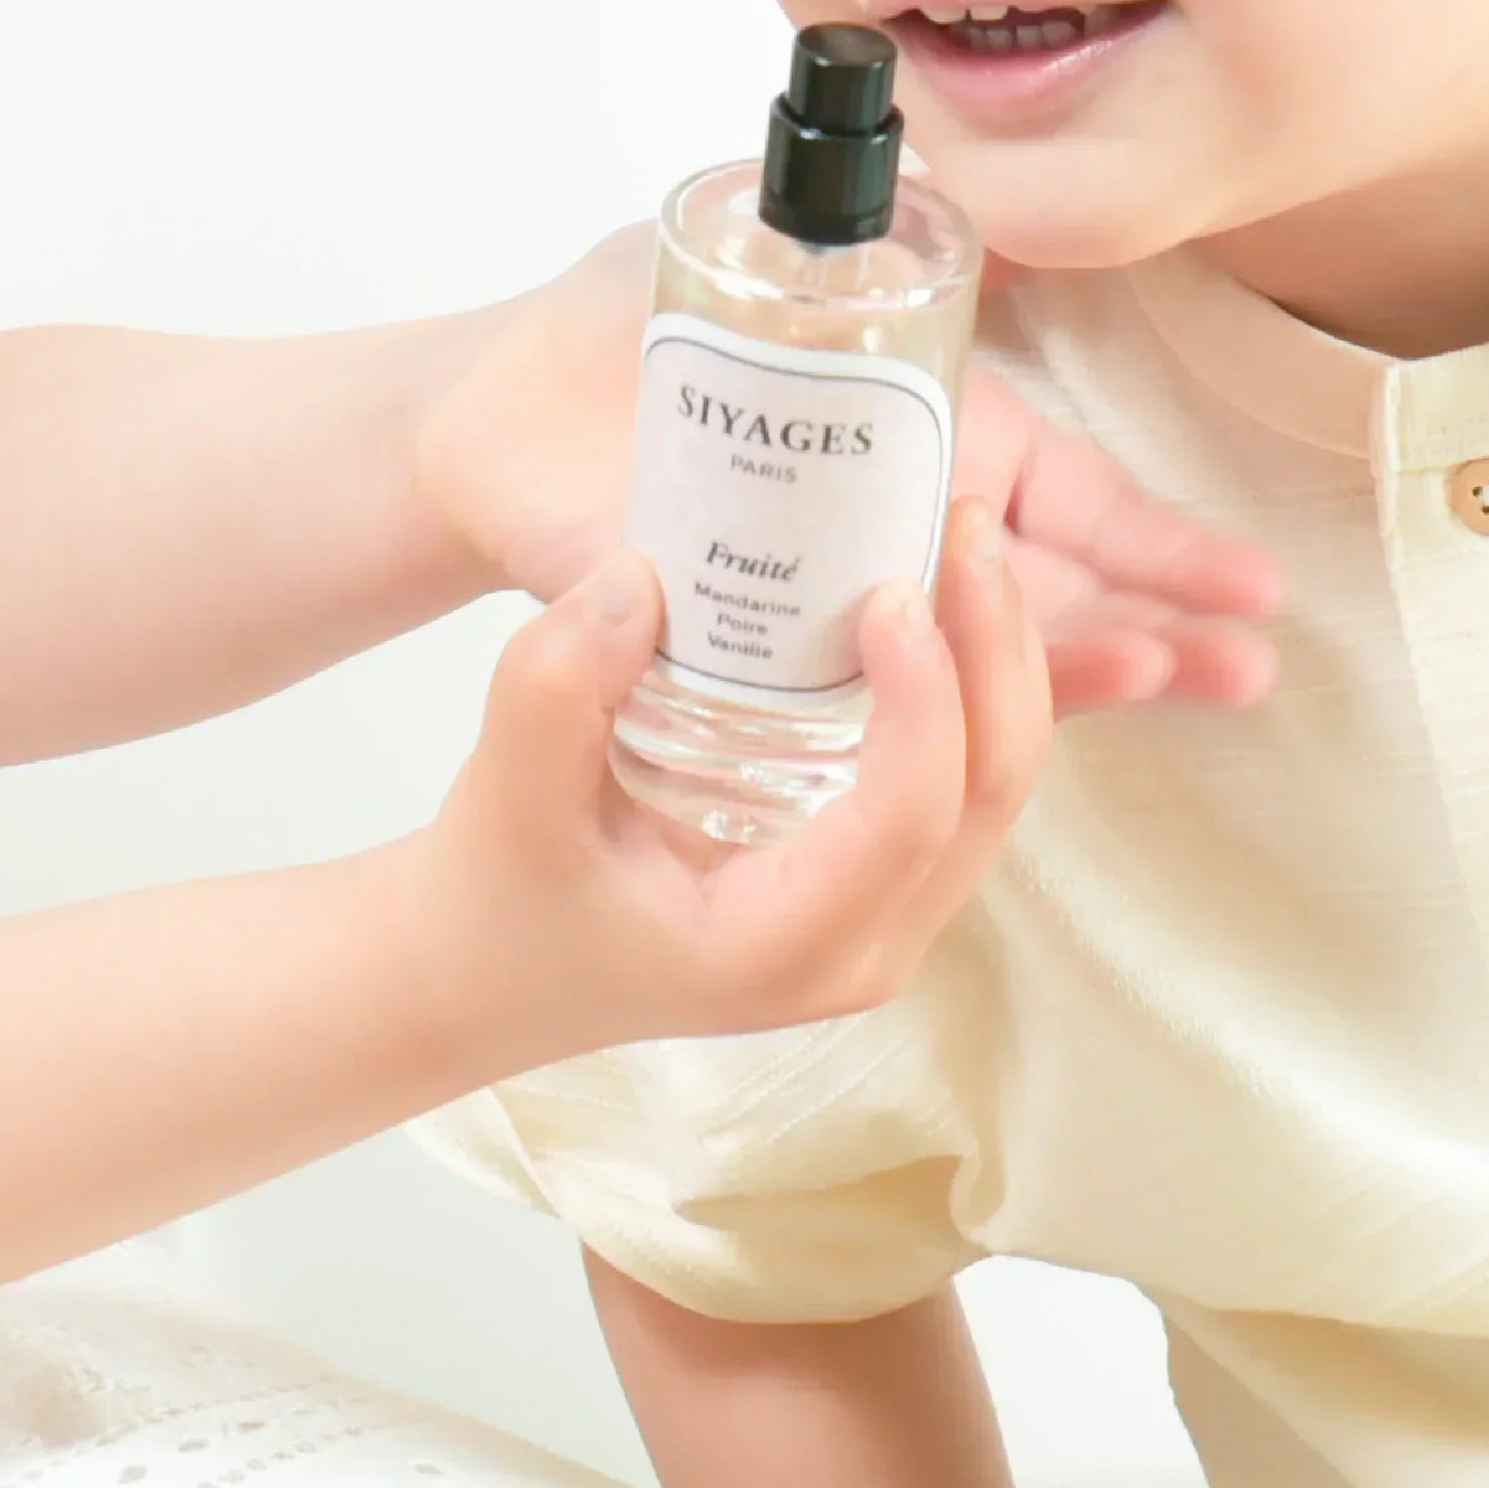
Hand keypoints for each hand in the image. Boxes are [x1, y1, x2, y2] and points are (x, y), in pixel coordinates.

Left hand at [409, 229, 1282, 710]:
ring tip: (1186, 687)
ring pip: (981, 646)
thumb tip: (941, 188)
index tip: (1250, 581)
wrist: (475, 422)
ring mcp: (832, 596)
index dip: (1153, 538)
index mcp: (903, 431)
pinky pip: (874, 699)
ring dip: (1083, 667)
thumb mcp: (727, 257)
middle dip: (1154, 616)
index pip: (1056, 488)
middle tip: (1249, 657)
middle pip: (1045, 579)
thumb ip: (833, 236)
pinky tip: (1026, 730)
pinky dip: (948, 713)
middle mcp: (886, 525)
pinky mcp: (757, 655)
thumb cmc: (596, 333)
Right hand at [411, 506, 1062, 1067]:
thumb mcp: (505, 787)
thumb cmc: (502, 890)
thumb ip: (558, 685)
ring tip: (960, 537)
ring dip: (996, 660)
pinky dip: (965, 685)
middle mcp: (857, 950)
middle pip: (987, 795)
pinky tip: (933, 595)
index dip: (927, 698)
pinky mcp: (875, 879)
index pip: (907, 818)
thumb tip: (641, 574)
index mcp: (779, 948)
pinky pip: (960, 779)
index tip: (894, 590)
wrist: (491, 964)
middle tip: (959, 523)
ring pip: (993, 787)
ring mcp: (881, 921)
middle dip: (997, 651)